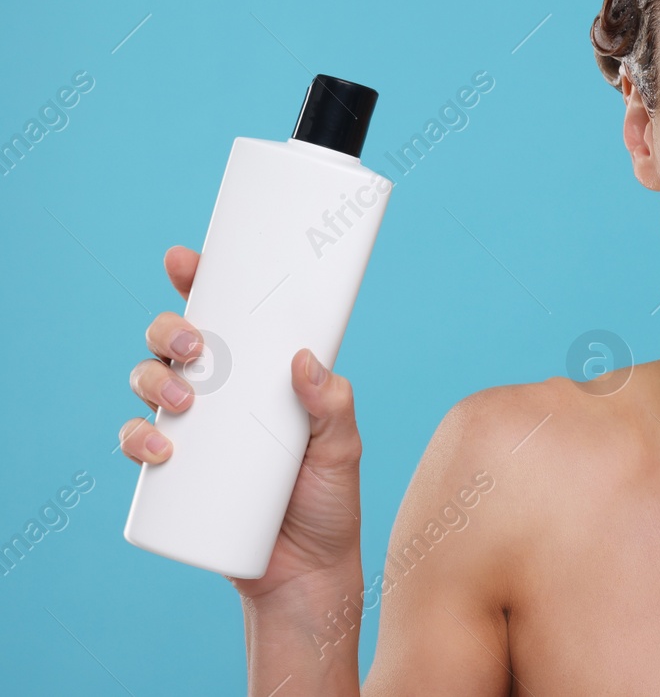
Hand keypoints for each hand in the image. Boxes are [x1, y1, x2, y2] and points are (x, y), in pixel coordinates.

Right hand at [120, 245, 363, 599]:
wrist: (307, 575)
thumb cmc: (329, 501)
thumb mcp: (343, 448)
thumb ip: (333, 405)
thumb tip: (304, 361)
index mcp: (262, 374)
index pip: (228, 317)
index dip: (201, 283)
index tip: (187, 261)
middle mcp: (224, 394)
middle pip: (178, 343)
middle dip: (172, 332)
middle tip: (196, 348)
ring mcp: (196, 431)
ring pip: (151, 384)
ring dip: (154, 381)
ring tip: (184, 403)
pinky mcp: (175, 473)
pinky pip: (140, 443)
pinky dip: (139, 438)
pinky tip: (160, 447)